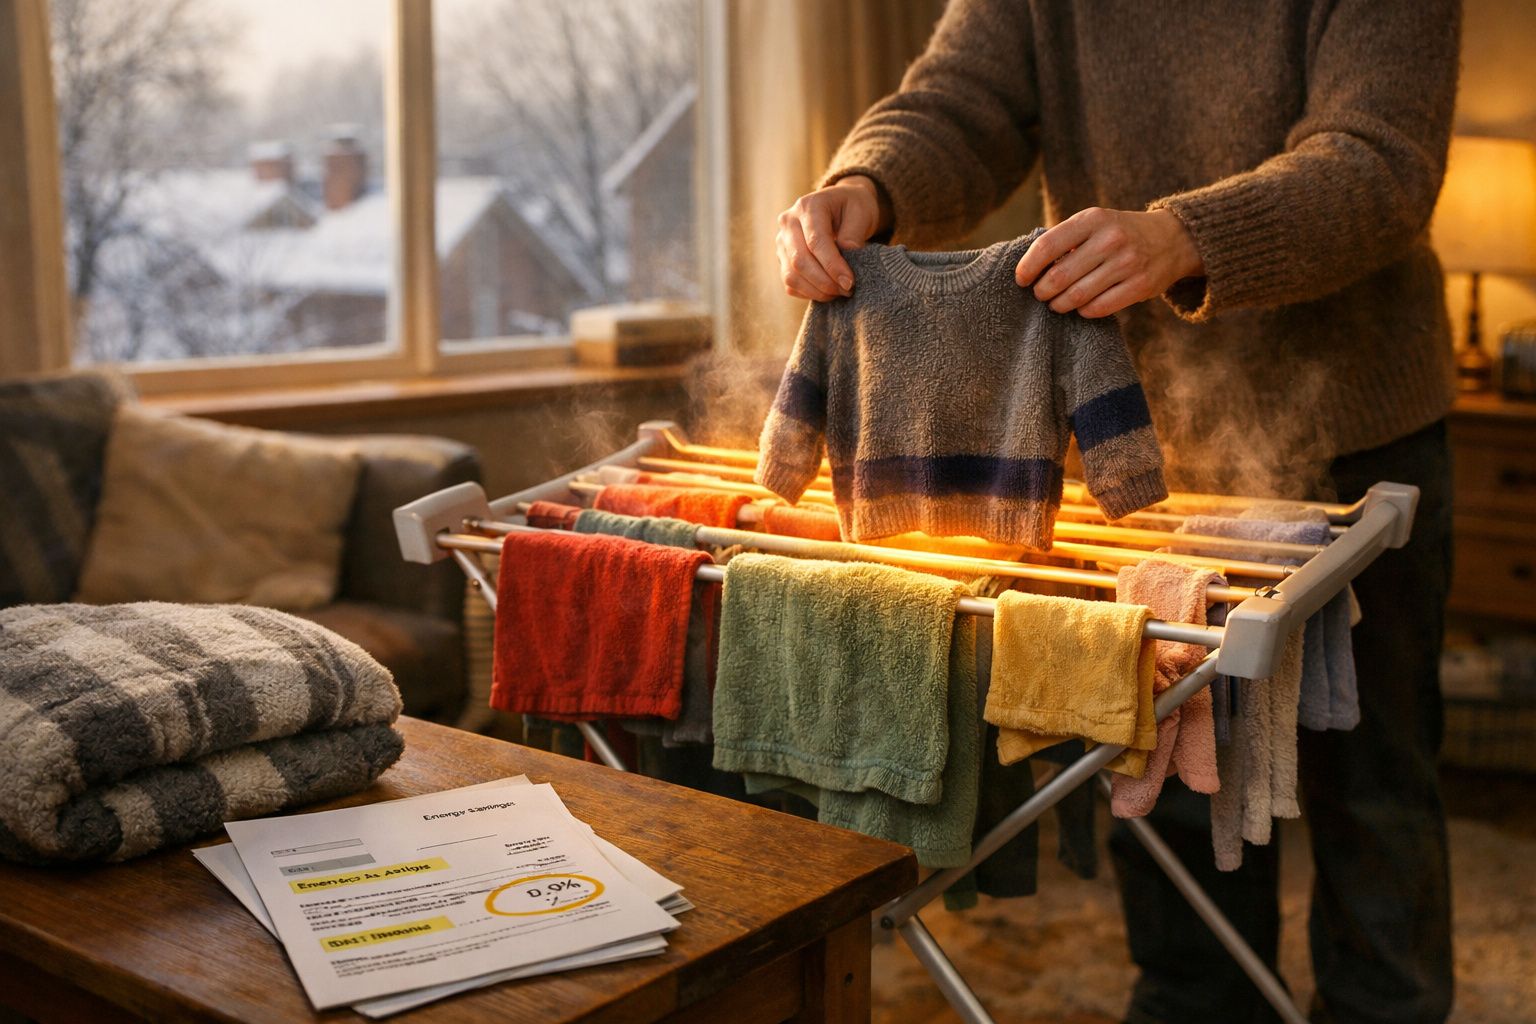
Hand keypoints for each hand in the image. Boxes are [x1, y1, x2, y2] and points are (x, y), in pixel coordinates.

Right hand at [776, 175, 889, 301]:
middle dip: (825, 282)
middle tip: (847, 290)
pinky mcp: (782, 258)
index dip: (832, 265)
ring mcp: (782, 241)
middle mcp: (788, 222)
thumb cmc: (852, 208)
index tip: (849, 282)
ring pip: (791, 275)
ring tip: (839, 292)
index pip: (815, 241)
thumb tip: (846, 261)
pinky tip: (828, 291)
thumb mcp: (861, 213)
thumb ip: (853, 235)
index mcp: (808, 206)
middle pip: (799, 260)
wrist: (841, 206)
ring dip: (816, 291)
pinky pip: (790, 284)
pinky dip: (809, 293)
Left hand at [1014, 207, 1203, 317]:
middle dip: (1042, 291)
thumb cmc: (1118, 233)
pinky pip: (1098, 308)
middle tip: (1041, 294)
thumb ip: (1064, 239)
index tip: (1021, 280)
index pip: (1047, 246)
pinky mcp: (1140, 286)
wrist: (1172, 238)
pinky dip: (1083, 311)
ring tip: (1056, 303)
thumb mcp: (1094, 223)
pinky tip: (1081, 306)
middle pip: (1059, 276)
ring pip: (1076, 296)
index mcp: (1093, 219)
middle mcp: (1110, 239)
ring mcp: (1127, 263)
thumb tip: (1027, 268)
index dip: (1028, 267)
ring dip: (1059, 305)